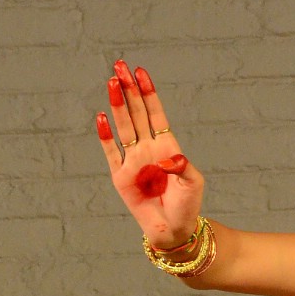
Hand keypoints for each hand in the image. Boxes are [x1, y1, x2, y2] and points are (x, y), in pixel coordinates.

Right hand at [96, 62, 204, 249]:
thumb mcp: (193, 182)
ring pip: (124, 127)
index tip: (141, 72)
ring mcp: (133, 161)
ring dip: (117, 105)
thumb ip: (183, 166)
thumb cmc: (187, 204)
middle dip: (129, 89)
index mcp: (166, 145)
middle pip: (136, 113)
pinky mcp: (121, 177)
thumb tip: (169, 157)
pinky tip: (101, 119)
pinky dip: (106, 137)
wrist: (174, 229)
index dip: (148, 92)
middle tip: (120, 66)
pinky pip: (111, 153)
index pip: (155, 113)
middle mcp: (147, 148)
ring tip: (112, 83)